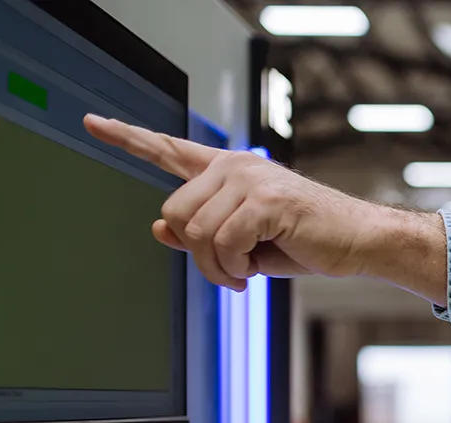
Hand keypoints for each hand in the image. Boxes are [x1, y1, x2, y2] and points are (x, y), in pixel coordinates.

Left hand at [84, 114, 404, 291]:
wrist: (358, 241)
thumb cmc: (307, 240)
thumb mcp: (245, 241)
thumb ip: (202, 232)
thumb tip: (157, 229)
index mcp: (228, 170)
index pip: (168, 148)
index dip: (127, 137)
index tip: (92, 122)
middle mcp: (234, 166)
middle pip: (174, 213)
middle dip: (197, 255)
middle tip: (229, 271)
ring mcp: (249, 179)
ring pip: (196, 233)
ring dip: (217, 267)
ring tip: (245, 271)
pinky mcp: (265, 200)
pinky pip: (223, 243)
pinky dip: (234, 268)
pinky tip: (254, 270)